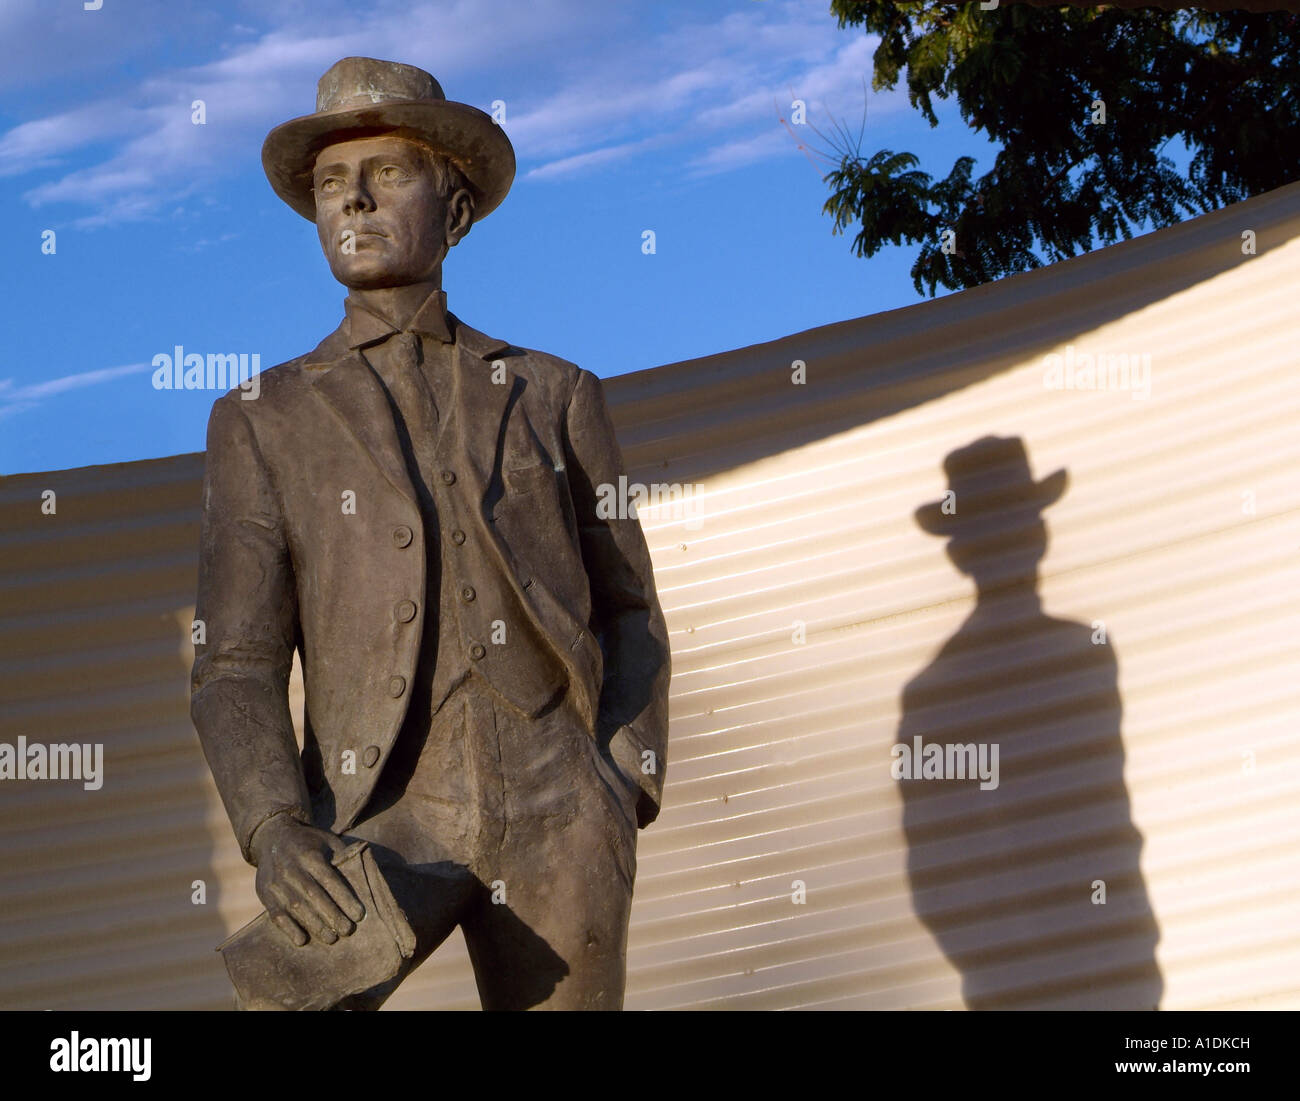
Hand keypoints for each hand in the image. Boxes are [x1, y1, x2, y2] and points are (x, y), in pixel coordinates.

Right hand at [249, 815, 365, 946]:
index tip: (360, 915)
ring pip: (296, 907)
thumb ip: (343, 858)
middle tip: (348, 931)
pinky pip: (276, 914)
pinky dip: (289, 929)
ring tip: (331, 938)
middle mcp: (291, 868)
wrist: (273, 837)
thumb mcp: (327, 842)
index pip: (330, 880)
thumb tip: (364, 879)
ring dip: (315, 925)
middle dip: (332, 915)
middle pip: (314, 896)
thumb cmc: (309, 843)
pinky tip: (302, 940)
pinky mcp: (265, 894)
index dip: (345, 898)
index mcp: (309, 855)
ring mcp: (276, 883)